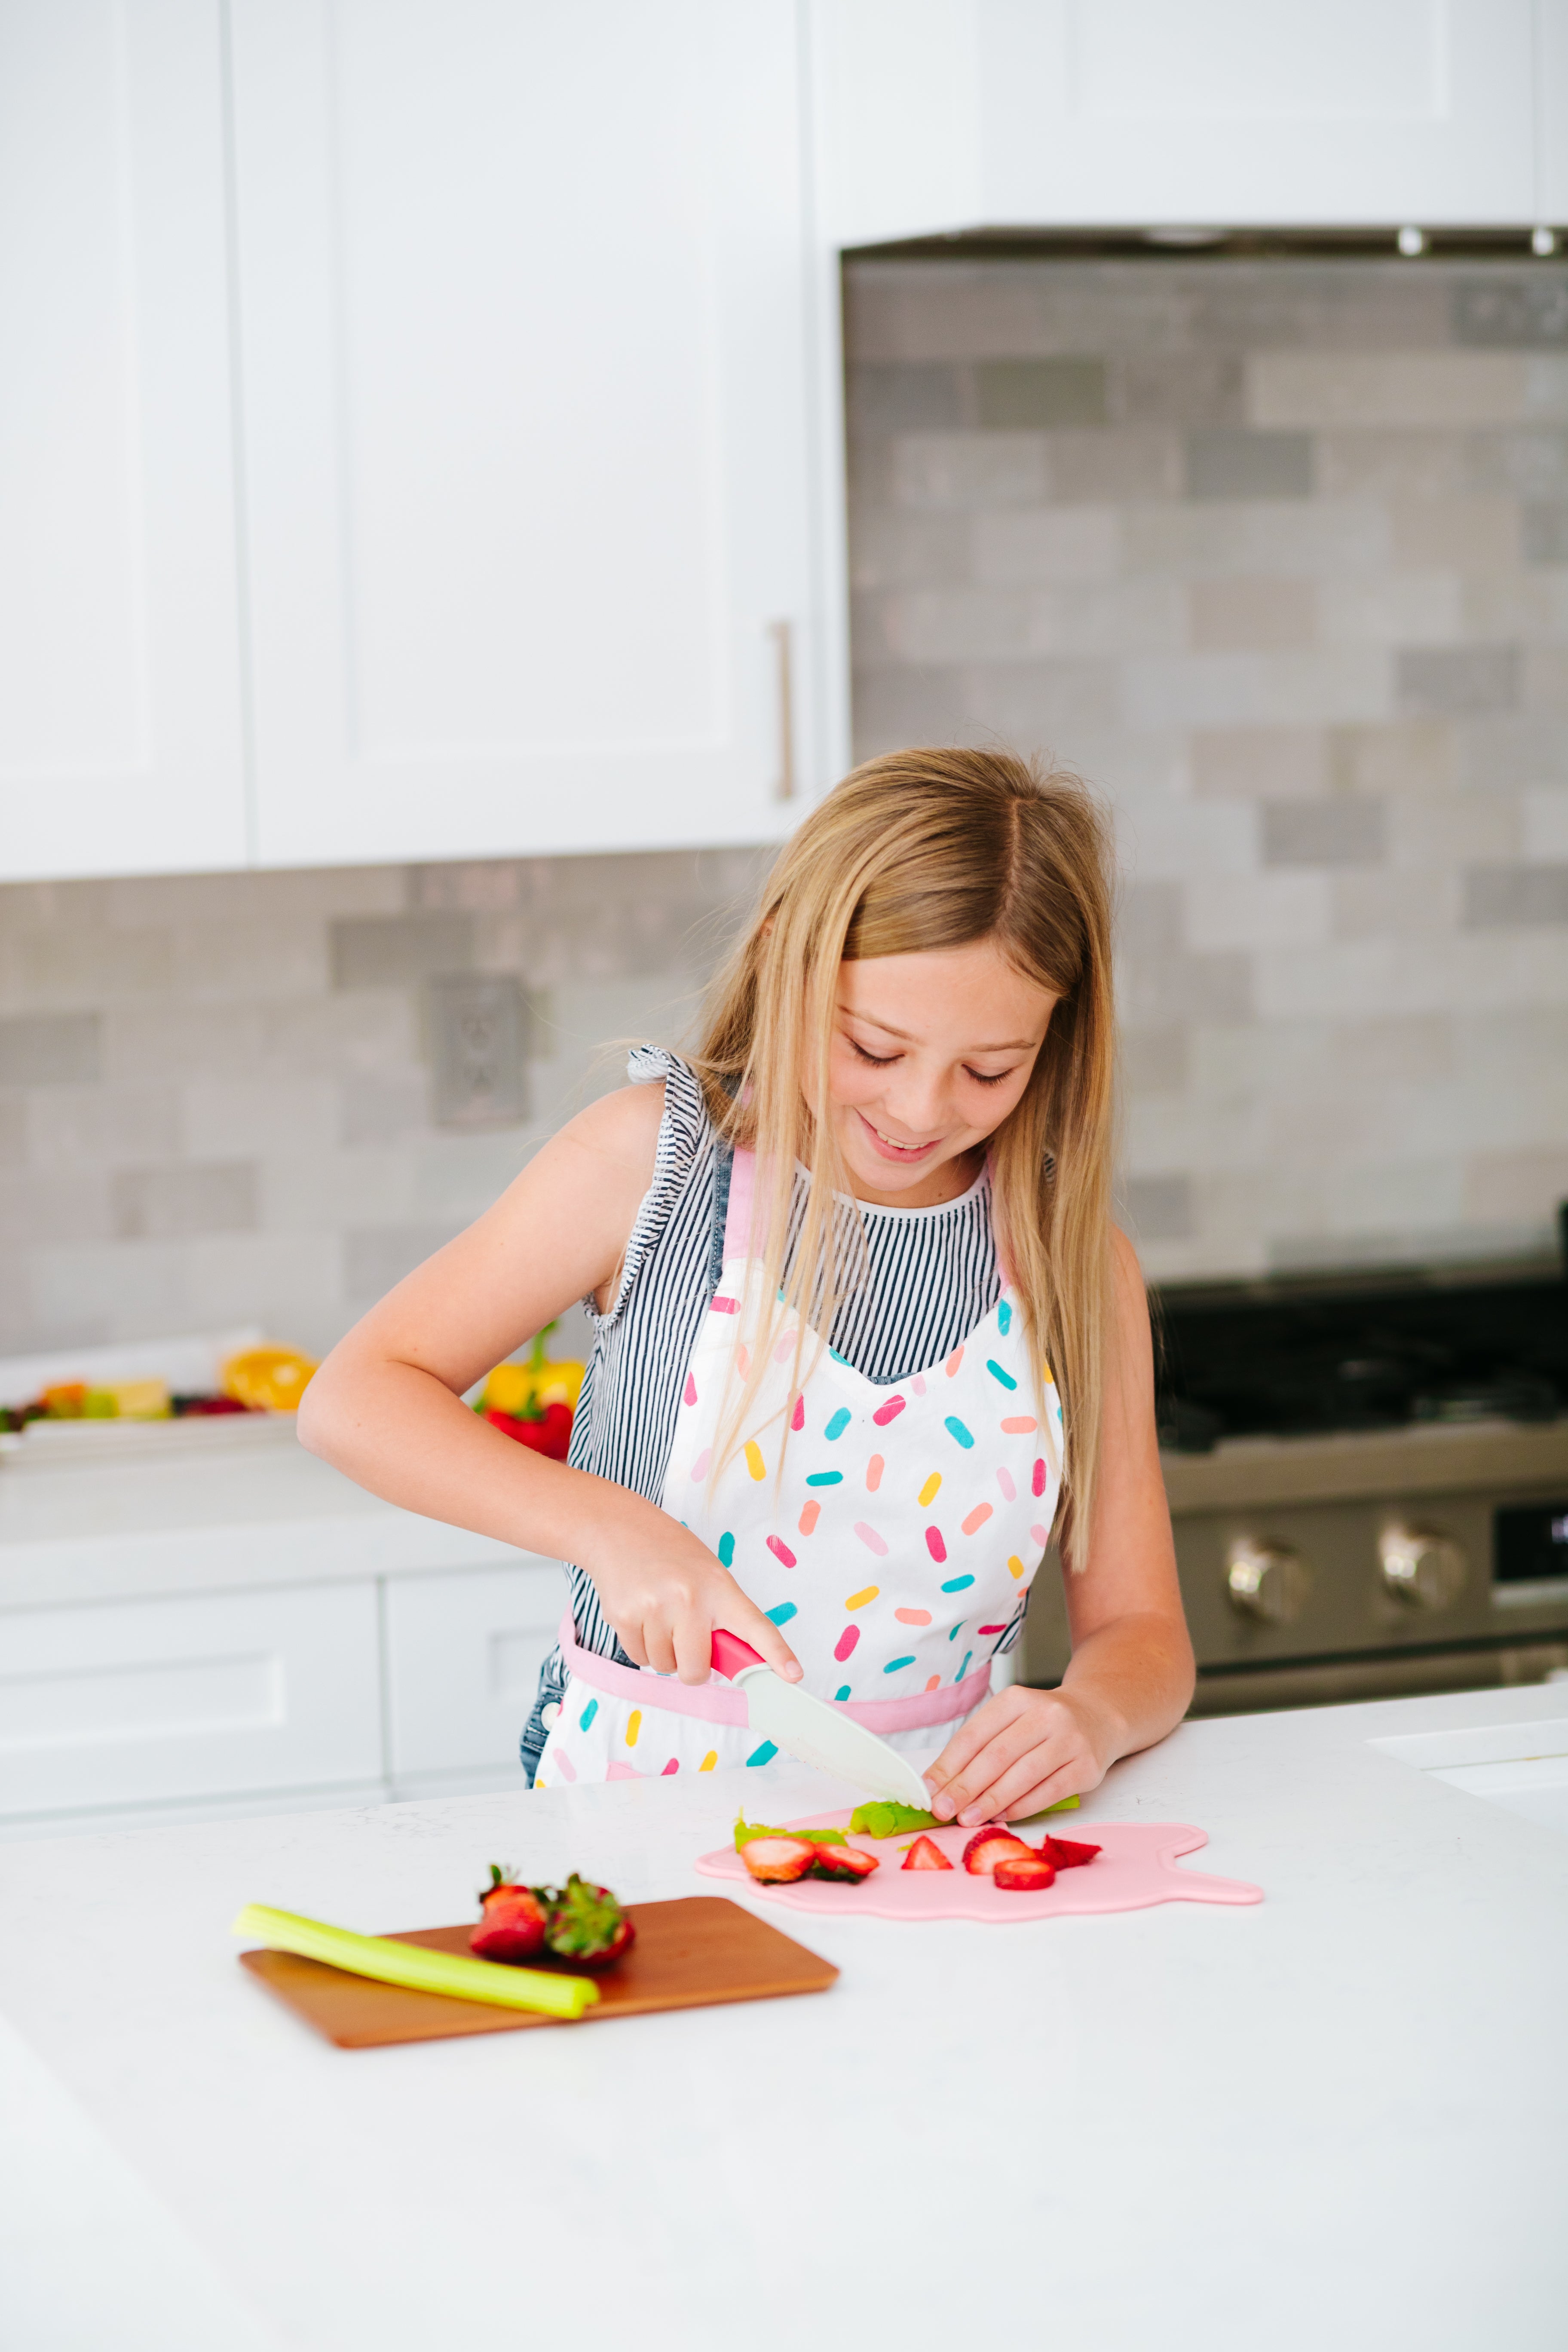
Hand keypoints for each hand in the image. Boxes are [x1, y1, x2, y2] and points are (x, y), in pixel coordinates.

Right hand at [582, 1511, 802, 1686]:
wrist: (617, 1527)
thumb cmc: (670, 1554)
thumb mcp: (707, 1574)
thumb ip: (719, 1616)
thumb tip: (724, 1665)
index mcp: (718, 1587)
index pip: (754, 1625)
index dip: (776, 1653)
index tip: (794, 1674)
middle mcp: (689, 1599)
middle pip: (695, 1669)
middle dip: (691, 1665)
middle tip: (685, 1638)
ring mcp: (653, 1608)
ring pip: (664, 1666)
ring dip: (663, 1652)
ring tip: (658, 1614)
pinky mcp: (622, 1616)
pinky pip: (639, 1657)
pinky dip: (641, 1646)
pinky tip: (640, 1614)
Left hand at [923, 1685, 1115, 1825]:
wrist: (1098, 1716)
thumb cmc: (1042, 1724)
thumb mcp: (1011, 1720)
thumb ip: (979, 1748)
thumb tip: (940, 1785)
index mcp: (1016, 1699)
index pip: (974, 1735)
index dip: (948, 1765)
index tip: (928, 1790)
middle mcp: (1045, 1715)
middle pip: (996, 1756)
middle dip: (965, 1787)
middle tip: (943, 1810)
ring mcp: (1069, 1740)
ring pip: (1022, 1775)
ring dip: (990, 1801)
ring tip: (967, 1819)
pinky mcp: (1087, 1767)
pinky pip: (1048, 1792)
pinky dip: (1022, 1807)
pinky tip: (1002, 1816)